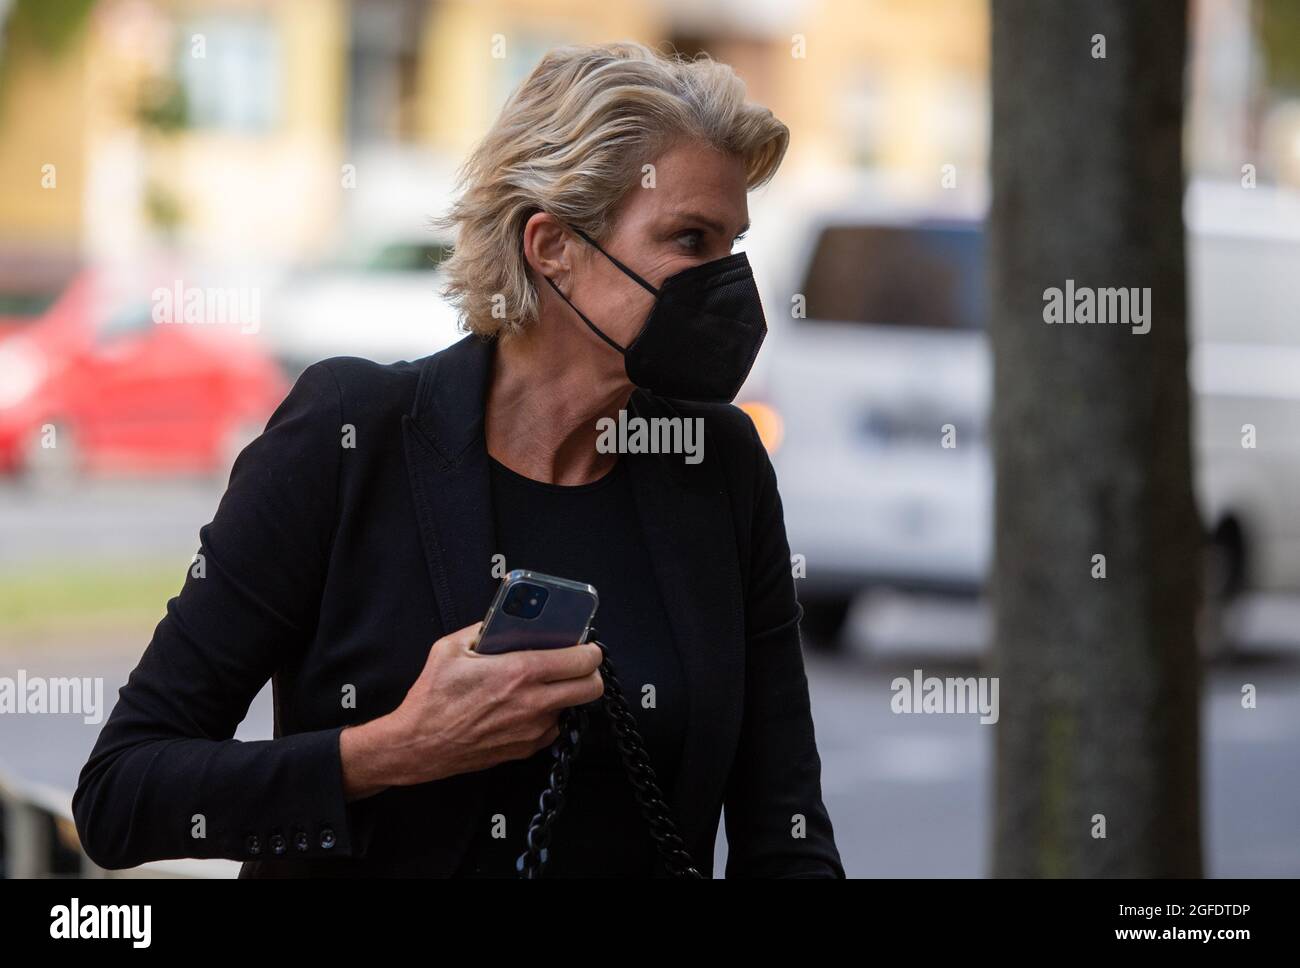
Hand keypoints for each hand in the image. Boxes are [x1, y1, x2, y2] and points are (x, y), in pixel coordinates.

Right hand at [340, 622, 603, 798]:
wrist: (418, 746)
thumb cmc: (432, 698)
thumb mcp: (450, 648)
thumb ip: (484, 628)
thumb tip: (507, 619)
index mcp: (519, 672)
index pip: (581, 660)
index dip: (590, 650)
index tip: (586, 645)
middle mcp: (533, 703)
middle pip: (591, 688)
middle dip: (590, 673)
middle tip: (576, 663)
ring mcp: (532, 730)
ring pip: (573, 708)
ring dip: (566, 694)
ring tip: (545, 682)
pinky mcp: (526, 749)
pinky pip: (553, 727)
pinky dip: (549, 715)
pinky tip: (527, 705)